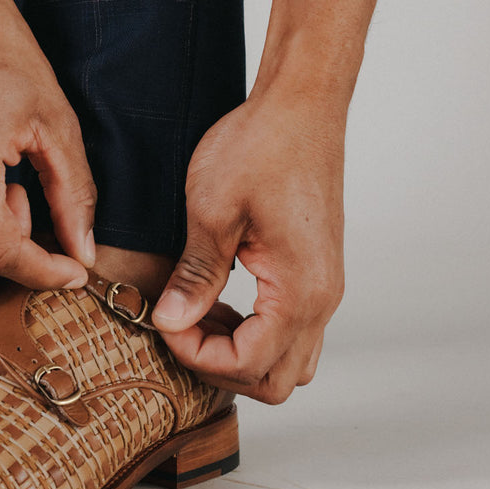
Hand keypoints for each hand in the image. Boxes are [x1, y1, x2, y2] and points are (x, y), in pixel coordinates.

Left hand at [152, 91, 345, 402]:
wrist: (303, 106)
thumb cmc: (262, 146)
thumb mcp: (213, 210)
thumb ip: (195, 276)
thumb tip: (171, 322)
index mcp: (299, 290)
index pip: (248, 365)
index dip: (197, 356)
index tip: (165, 324)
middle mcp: (323, 299)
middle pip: (275, 382)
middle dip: (220, 368)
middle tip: (180, 328)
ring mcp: (324, 288)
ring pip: (288, 362)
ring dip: (239, 354)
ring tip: (198, 315)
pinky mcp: (317, 274)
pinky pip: (291, 331)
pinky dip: (254, 333)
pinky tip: (220, 301)